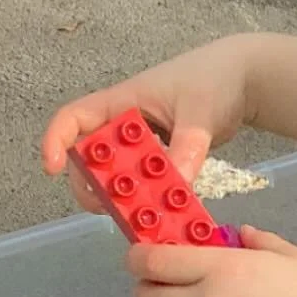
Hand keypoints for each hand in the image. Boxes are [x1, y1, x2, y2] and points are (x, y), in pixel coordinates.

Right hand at [41, 36, 255, 208]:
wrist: (244, 81)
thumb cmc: (215, 81)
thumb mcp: (200, 112)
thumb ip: (187, 146)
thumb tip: (176, 182)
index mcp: (122, 101)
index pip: (74, 118)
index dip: (56, 141)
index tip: (52, 168)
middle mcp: (124, 124)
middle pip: (89, 157)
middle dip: (92, 184)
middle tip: (110, 208)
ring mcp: (141, 143)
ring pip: (116, 173)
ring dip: (120, 195)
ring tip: (139, 216)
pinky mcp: (159, 158)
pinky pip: (143, 181)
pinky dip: (146, 197)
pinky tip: (160, 213)